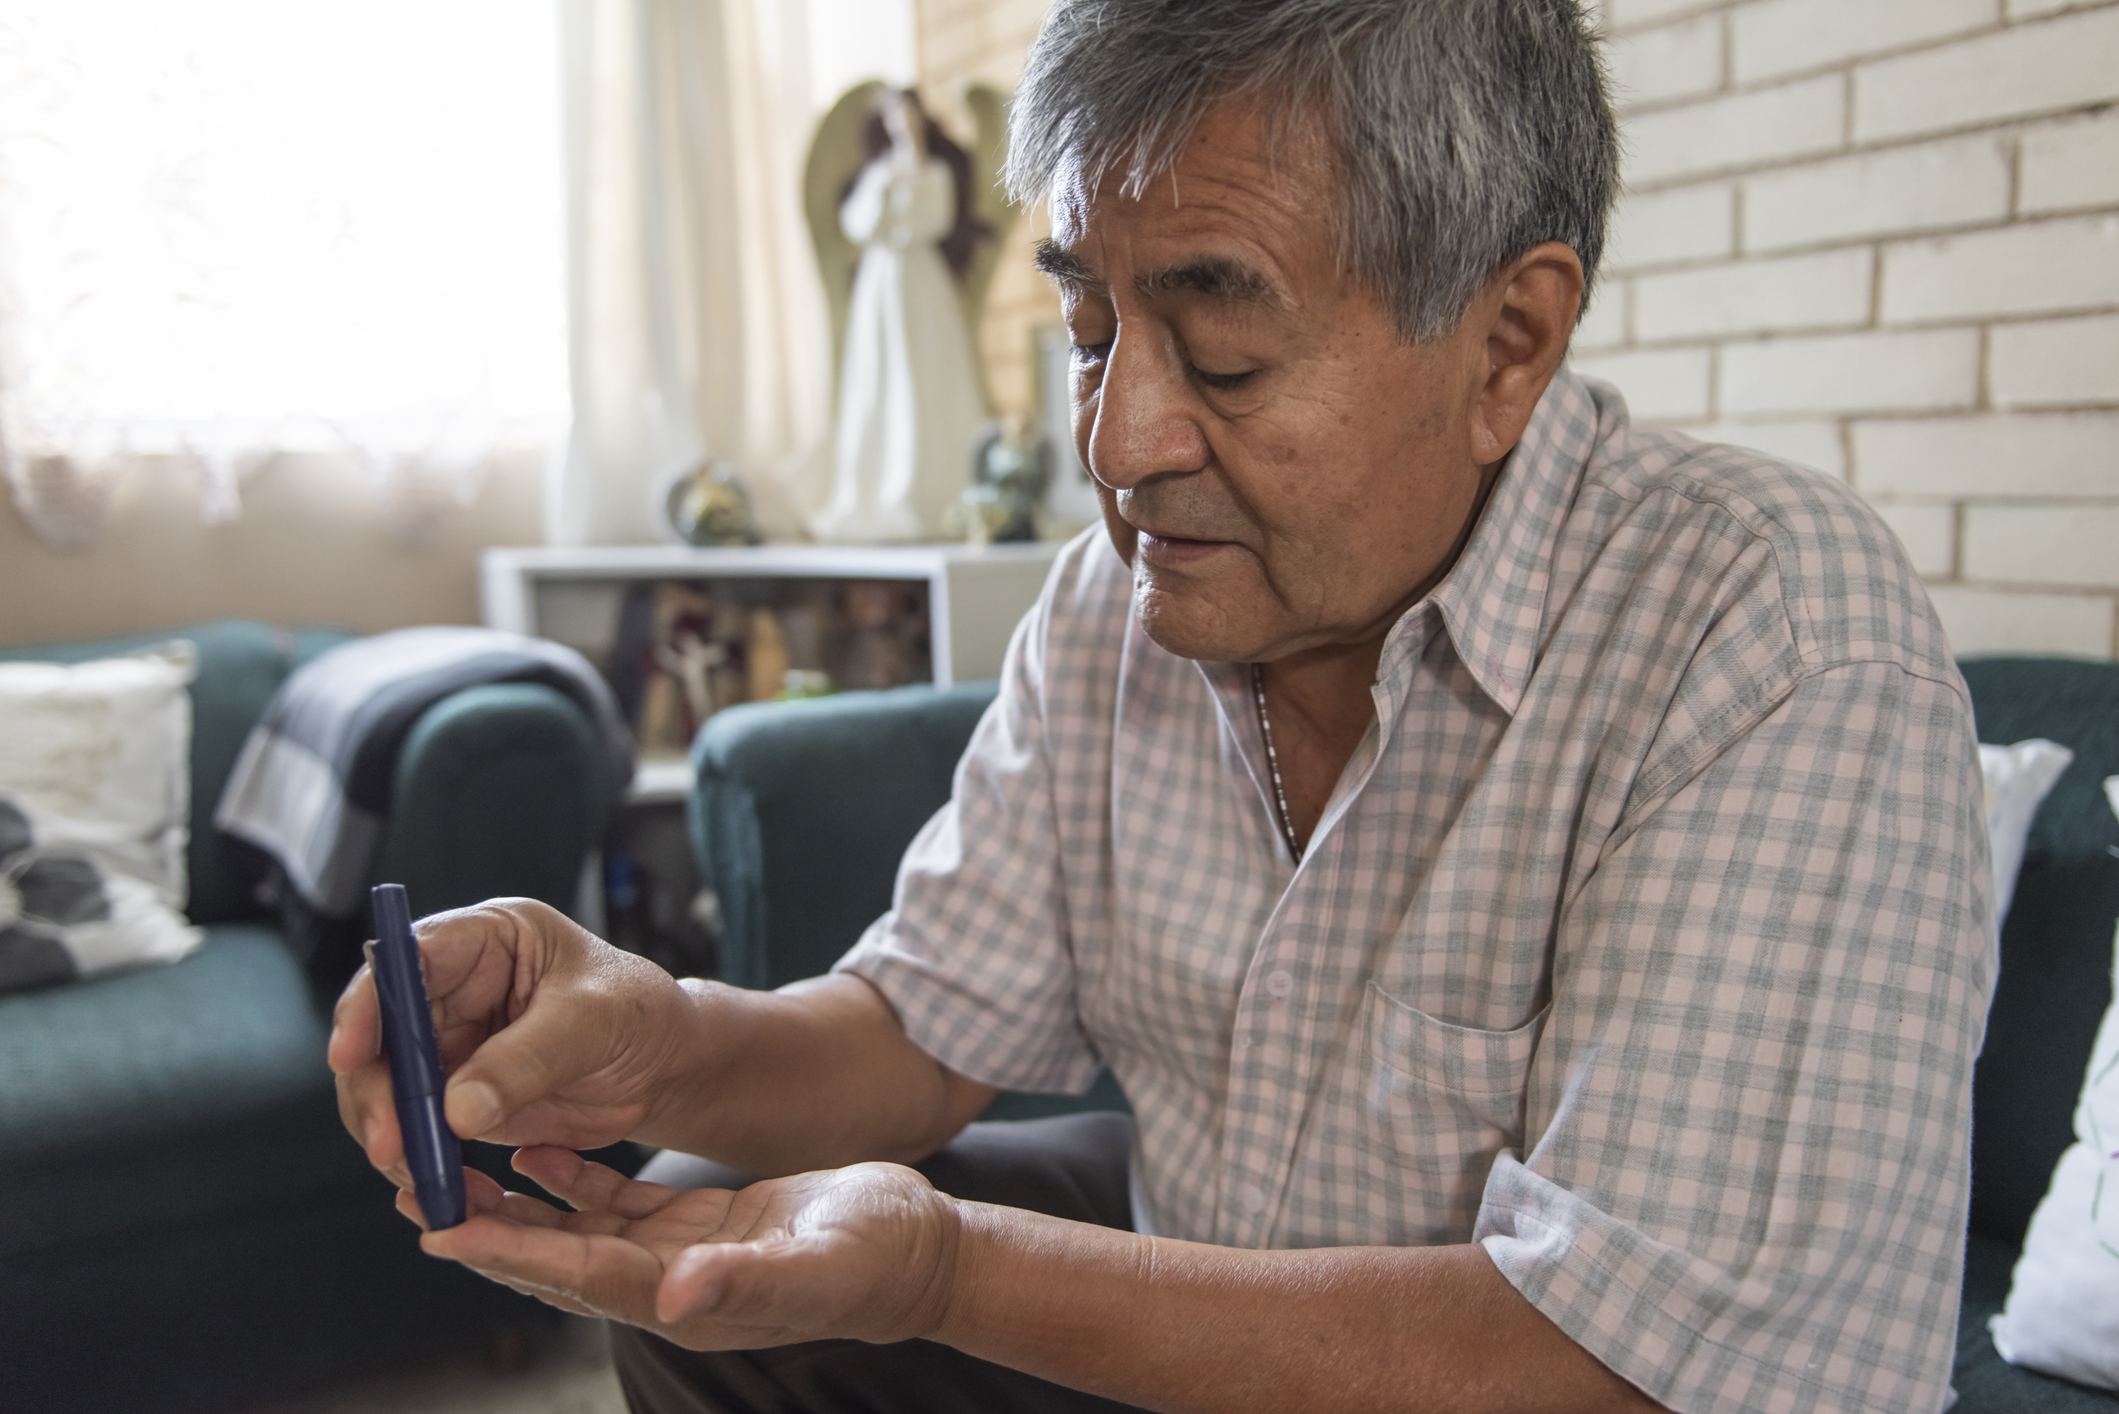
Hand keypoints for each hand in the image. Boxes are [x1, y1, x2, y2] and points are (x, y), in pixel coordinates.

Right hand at [328, 898, 700, 1187]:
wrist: (665, 1066)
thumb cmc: (639, 1016)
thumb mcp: (594, 1023)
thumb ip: (528, 1059)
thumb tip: (455, 1109)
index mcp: (486, 940)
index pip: (405, 959)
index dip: (369, 1003)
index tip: (350, 1054)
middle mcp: (453, 988)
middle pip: (378, 1034)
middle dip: (375, 1092)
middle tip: (392, 1146)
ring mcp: (448, 1044)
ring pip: (385, 1089)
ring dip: (393, 1136)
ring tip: (425, 1178)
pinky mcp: (454, 1096)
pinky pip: (416, 1130)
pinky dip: (421, 1162)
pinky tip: (445, 1192)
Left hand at [415, 1147, 962, 1349]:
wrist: (917, 1252)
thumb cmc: (877, 1257)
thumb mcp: (820, 1264)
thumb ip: (749, 1280)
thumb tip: (676, 1292)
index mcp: (685, 1301)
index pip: (577, 1274)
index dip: (510, 1251)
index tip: (445, 1229)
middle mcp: (666, 1287)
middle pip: (553, 1258)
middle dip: (484, 1227)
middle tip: (414, 1191)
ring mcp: (675, 1259)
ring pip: (571, 1230)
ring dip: (511, 1203)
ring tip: (449, 1169)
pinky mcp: (691, 1229)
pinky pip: (611, 1205)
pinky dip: (569, 1177)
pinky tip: (537, 1145)